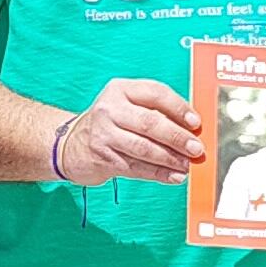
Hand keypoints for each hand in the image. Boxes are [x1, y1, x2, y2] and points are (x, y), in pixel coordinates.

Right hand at [59, 77, 199, 185]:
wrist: (70, 144)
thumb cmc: (109, 124)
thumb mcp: (126, 106)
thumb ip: (156, 111)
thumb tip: (192, 129)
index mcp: (120, 90)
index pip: (155, 93)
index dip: (179, 108)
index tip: (196, 123)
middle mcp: (110, 109)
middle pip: (150, 123)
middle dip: (177, 138)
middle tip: (196, 148)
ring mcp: (104, 134)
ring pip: (144, 148)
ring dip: (170, 159)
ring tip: (187, 165)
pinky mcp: (103, 158)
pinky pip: (136, 167)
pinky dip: (158, 173)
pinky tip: (173, 177)